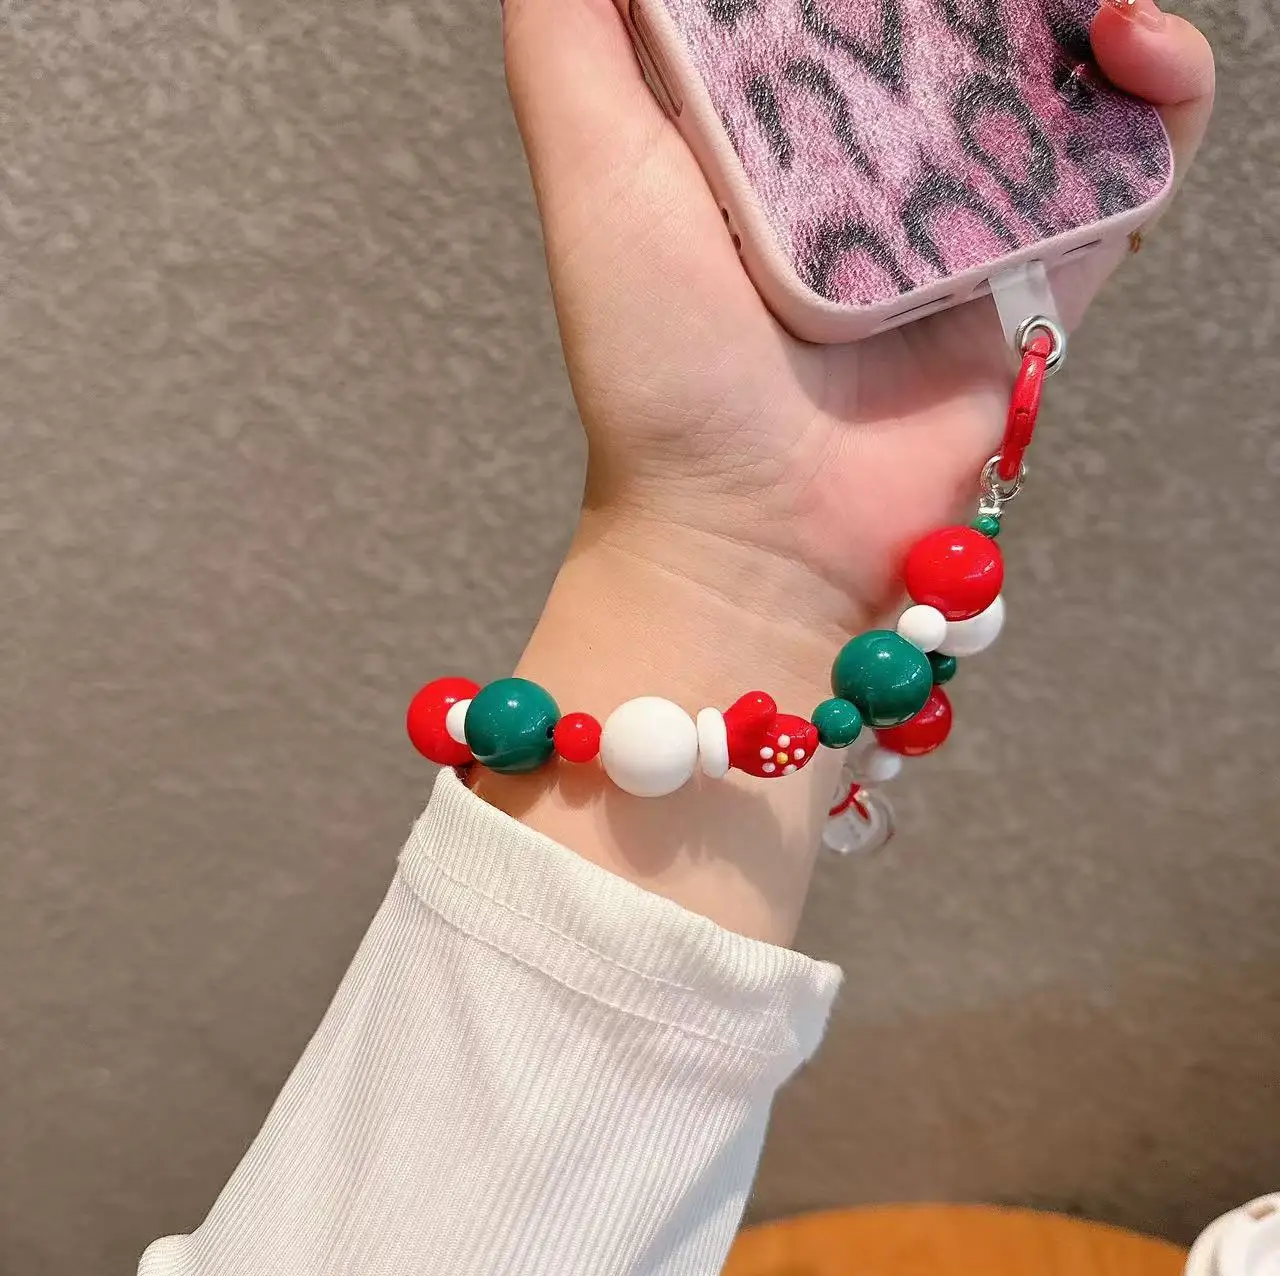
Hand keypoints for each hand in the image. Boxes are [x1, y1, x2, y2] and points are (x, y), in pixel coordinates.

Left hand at [503, 0, 1214, 630]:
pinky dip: (1160, 102)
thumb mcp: (592, 173)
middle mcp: (867, 171)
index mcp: (772, 127)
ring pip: (1056, 81)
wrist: (750, 534)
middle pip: (959, 21)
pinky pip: (1127, 177)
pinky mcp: (1035, 288)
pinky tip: (1133, 48)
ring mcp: (958, 228)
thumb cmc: (660, 368)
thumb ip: (573, 37)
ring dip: (1088, 13)